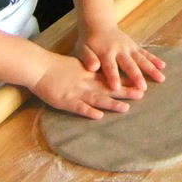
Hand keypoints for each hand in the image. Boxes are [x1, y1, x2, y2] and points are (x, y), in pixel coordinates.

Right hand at [29, 52, 145, 119]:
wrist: (39, 66)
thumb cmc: (57, 66)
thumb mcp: (78, 65)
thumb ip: (91, 70)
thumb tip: (103, 71)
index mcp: (90, 74)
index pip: (111, 78)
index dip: (126, 81)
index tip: (140, 83)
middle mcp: (86, 83)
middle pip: (108, 88)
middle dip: (125, 92)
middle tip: (142, 94)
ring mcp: (76, 92)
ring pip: (97, 99)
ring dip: (111, 104)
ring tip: (126, 108)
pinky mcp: (65, 101)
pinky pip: (78, 107)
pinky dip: (88, 111)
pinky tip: (98, 116)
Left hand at [75, 24, 165, 93]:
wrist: (99, 24)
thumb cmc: (88, 41)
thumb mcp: (81, 49)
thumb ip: (87, 58)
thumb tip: (93, 68)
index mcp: (105, 53)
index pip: (110, 67)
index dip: (113, 77)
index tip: (117, 88)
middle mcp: (119, 50)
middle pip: (129, 65)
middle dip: (136, 76)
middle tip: (142, 88)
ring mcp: (129, 47)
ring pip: (141, 59)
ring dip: (151, 69)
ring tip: (160, 78)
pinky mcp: (134, 46)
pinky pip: (146, 53)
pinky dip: (154, 59)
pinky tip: (163, 66)